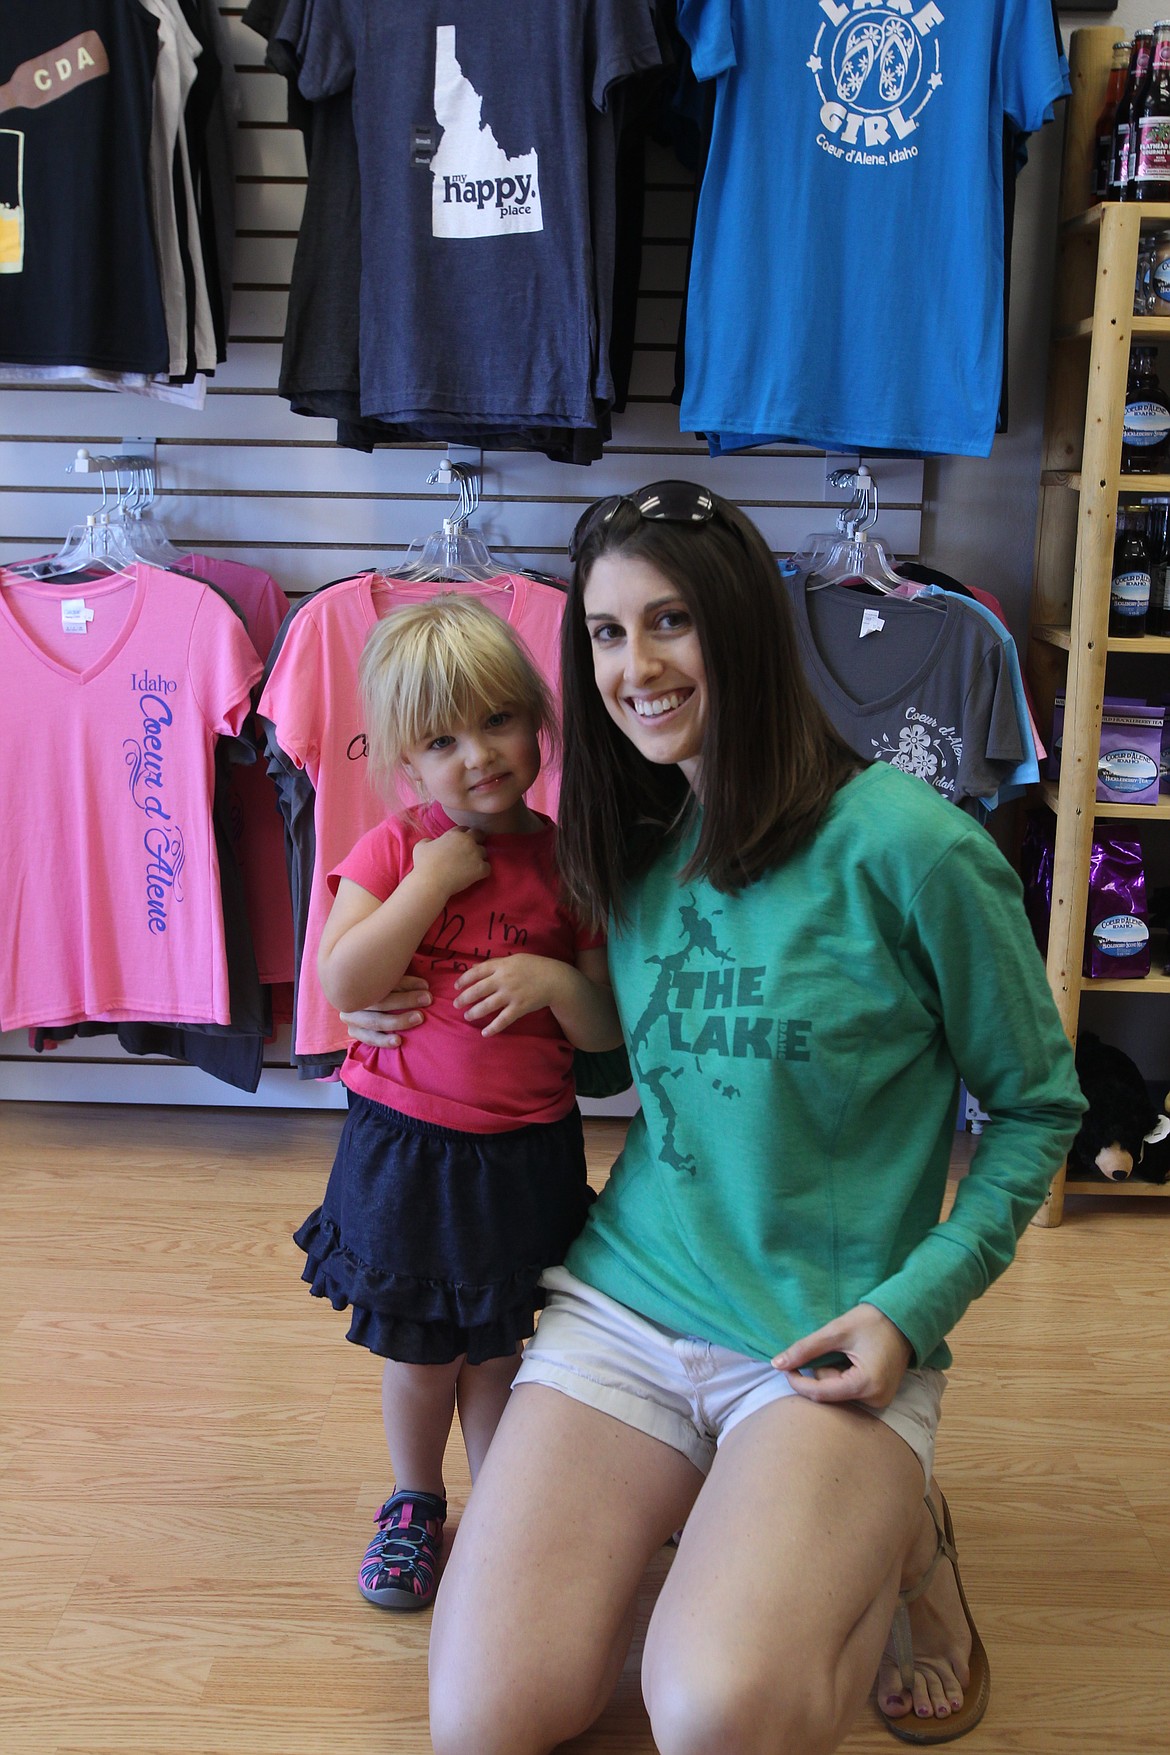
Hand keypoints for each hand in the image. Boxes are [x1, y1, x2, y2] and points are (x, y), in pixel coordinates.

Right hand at [340, 977, 431, 1047]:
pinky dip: (384, 1040)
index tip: (425, 986)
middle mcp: (351, 998)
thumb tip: (424, 987)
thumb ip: (403, 982)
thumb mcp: (388, 980)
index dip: (406, 983)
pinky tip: (398, 1041)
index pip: (383, 981)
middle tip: (427, 999)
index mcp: (357, 981)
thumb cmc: (379, 987)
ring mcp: (351, 1017)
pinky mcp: (354, 1032)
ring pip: (375, 1020)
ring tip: (418, 1018)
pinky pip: (370, 1038)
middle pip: (380, 1001)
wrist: (362, 1000)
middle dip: (405, 1000)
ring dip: (398, 1021)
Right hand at [412, 826, 489, 897]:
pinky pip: (488, 868)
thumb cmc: (424, 864)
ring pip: (484, 852)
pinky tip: (476, 875)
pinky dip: (483, 871)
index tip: (460, 842)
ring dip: (479, 857)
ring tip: (471, 865)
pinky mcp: (481, 868)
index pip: (464, 828)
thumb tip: (431, 842)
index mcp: (455, 834)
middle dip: (477, 840)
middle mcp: (468, 841)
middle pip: (480, 835)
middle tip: (471, 850)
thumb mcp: (421, 846)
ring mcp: (476, 854)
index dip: (463, 834)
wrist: (431, 882)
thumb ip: (429, 841)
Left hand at [452, 955, 561, 1035]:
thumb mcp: (514, 959)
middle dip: (464, 998)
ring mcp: (511, 995)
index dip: (464, 979)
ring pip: (487, 1006)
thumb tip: (473, 967)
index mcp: (502, 966)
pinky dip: (493, 1028)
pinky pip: (503, 1020)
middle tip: (456, 1004)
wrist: (556, 979)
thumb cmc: (535, 967)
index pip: (477, 972)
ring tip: (467, 1016)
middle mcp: (504, 980)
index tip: (456, 986)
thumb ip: (494, 963)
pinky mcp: (519, 1008)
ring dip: (475, 1012)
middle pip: (478, 989)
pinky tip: (485, 1033)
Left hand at [771, 1303, 912, 1410]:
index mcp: (866, 1385)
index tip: (784, 1368)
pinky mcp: (879, 1396)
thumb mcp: (836, 1331)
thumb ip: (806, 1349)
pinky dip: (843, 1376)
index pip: (821, 1393)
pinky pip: (850, 1391)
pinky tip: (853, 1359)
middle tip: (834, 1347)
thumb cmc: (872, 1321)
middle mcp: (875, 1399)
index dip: (798, 1382)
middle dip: (822, 1371)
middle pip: (830, 1393)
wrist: (904, 1319)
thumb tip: (777, 1364)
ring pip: (839, 1392)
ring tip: (847, 1351)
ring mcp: (879, 1400)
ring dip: (833, 1372)